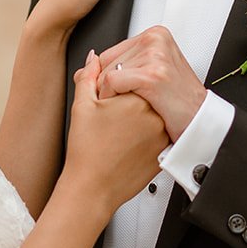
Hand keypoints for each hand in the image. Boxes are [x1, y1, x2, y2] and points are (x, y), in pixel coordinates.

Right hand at [63, 54, 167, 219]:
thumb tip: (93, 58)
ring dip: (138, 114)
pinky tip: (127, 141)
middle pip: (144, 92)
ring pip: (152, 111)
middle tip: (110, 117)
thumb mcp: (82, 106)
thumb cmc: (87, 152)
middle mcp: (154, 114)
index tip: (106, 100)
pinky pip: (157, 130)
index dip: (115, 86)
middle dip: (128, 97)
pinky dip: (145, 131)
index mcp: (136, 99)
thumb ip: (89, 76)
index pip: (132, 76)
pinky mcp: (164, 149)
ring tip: (118, 131)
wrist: (93, 189)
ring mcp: (162, 133)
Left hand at [96, 25, 205, 142]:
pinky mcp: (151, 75)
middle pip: (106, 61)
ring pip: (106, 72)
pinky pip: (111, 82)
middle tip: (119, 103)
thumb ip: (121, 65)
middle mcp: (155, 40)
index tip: (113, 93)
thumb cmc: (177, 102)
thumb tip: (86, 65)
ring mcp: (154, 56)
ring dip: (107, 94)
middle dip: (105, 86)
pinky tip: (121, 110)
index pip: (111, 52)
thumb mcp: (150, 74)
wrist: (199, 122)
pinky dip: (109, 98)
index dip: (105, 77)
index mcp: (156, 35)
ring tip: (123, 107)